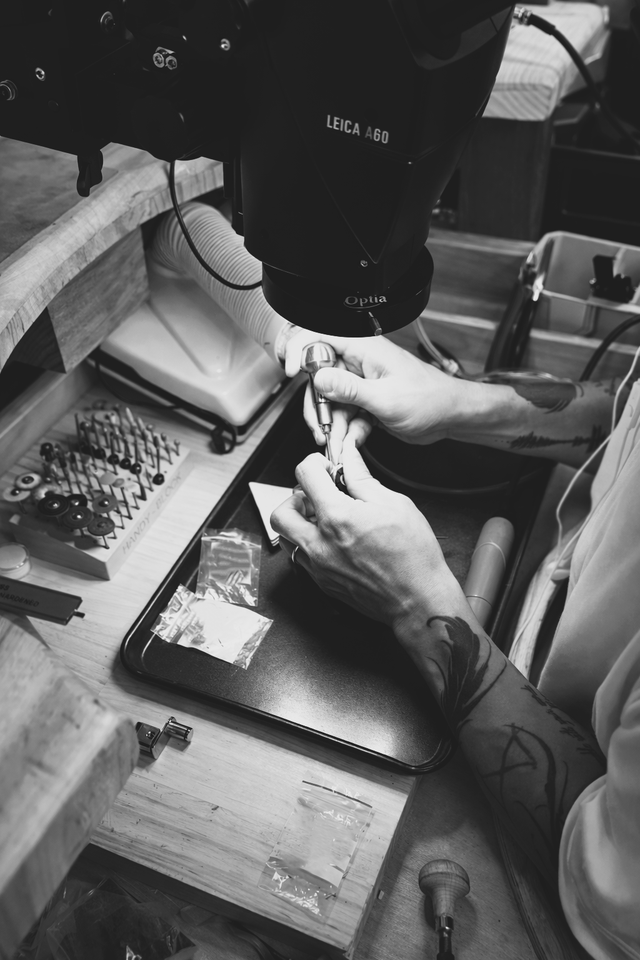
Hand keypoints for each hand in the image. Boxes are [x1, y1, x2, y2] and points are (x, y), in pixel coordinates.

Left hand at [270, 437, 460, 635]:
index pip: (305, 475)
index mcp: (337, 517)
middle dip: (296, 498)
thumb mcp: (394, 503)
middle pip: (281, 512)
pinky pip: (301, 559)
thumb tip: (349, 458)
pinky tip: (335, 541)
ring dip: (300, 523)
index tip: (328, 468)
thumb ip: (362, 478)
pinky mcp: (322, 583)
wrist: (417, 600)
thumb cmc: (413, 556)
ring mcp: (318, 567)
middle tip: (318, 497)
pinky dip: (310, 545)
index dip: (316, 463)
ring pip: (287, 538)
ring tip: (325, 520)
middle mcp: (319, 543)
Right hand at [286, 334, 469, 459]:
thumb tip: (320, 378)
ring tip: (338, 443)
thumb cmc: (430, 399)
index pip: (318, 338)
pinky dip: (347, 431)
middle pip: (318, 378)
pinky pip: (345, 415)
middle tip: (321, 428)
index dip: (299, 351)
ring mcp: (361, 383)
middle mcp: (359, 363)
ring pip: (330, 402)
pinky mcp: (365, 401)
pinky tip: (354, 441)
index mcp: (363, 350)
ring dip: (332, 425)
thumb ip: (349, 389)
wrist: (450, 416)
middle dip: (317, 407)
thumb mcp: (385, 398)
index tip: (290, 372)